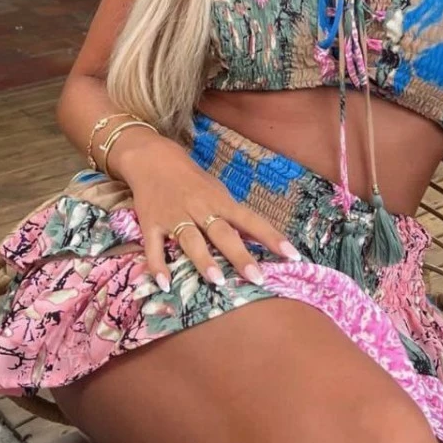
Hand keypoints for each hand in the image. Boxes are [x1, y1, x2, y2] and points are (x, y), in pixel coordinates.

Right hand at [121, 134, 300, 290]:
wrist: (152, 159)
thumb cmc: (191, 180)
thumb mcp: (216, 193)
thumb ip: (233, 216)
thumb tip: (258, 239)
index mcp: (220, 201)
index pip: (250, 220)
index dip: (271, 237)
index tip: (291, 254)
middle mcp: (200, 209)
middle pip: (223, 233)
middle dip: (240, 255)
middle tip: (256, 277)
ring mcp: (174, 216)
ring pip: (191, 239)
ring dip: (204, 259)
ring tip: (217, 280)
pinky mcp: (151, 223)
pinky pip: (154, 247)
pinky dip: (158, 265)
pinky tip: (164, 284)